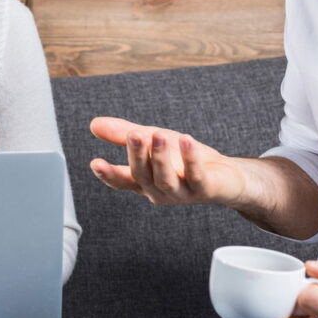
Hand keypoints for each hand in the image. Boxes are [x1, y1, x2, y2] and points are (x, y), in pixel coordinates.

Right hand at [88, 116, 246, 205]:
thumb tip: (93, 124)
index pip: (122, 180)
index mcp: (143, 181)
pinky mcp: (203, 189)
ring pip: (165, 179)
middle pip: (142, 176)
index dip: (108, 174)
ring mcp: (180, 193)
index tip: (96, 163)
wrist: (223, 175)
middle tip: (135, 135)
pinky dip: (190, 158)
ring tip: (158, 135)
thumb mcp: (152, 141)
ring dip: (160, 157)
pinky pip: (195, 175)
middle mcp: (158, 190)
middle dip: (137, 155)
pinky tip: (187, 140)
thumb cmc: (182, 159)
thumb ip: (124, 134)